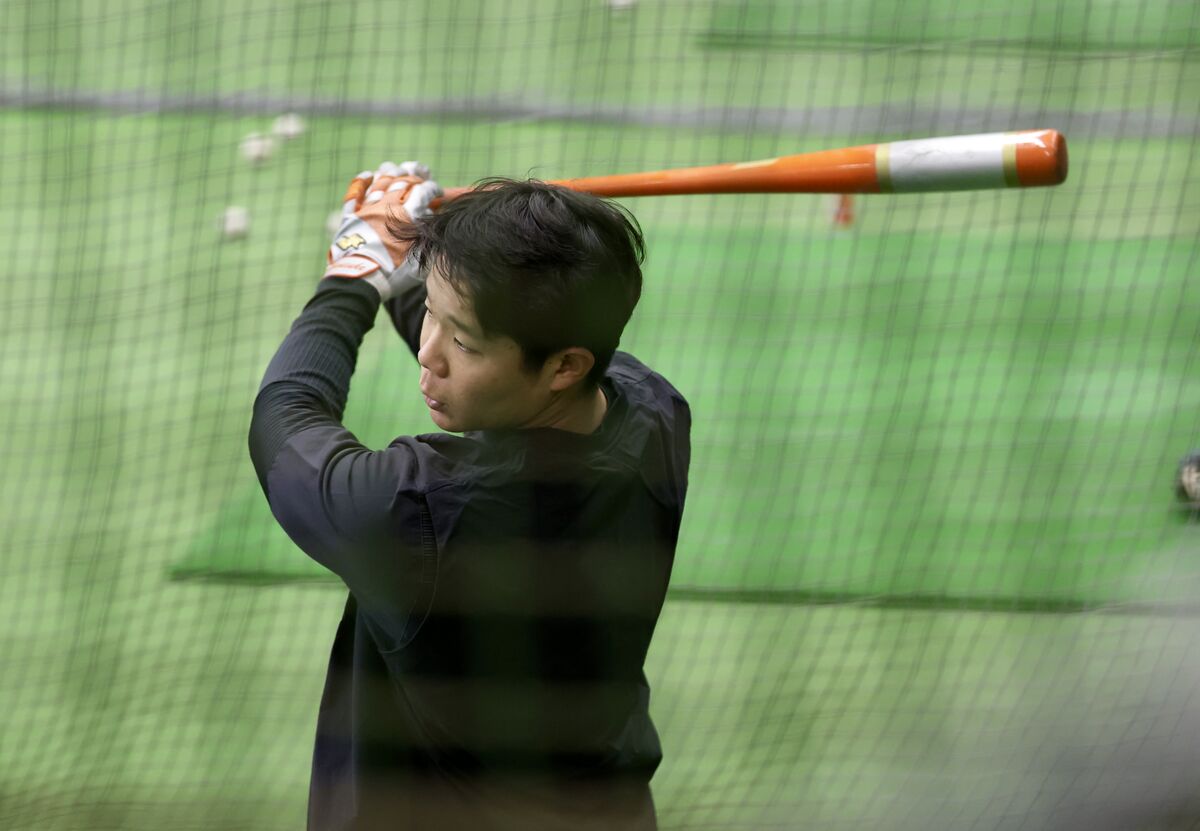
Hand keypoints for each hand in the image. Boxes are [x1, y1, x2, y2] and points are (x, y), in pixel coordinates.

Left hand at [324, 161, 440, 300]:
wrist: (359, 281)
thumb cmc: (393, 274)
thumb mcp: (421, 260)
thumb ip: (428, 239)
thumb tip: (433, 226)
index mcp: (407, 217)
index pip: (423, 190)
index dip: (433, 188)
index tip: (438, 192)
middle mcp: (387, 207)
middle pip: (402, 181)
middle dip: (414, 176)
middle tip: (420, 179)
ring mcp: (367, 210)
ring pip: (380, 181)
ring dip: (391, 172)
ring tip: (397, 169)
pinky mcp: (351, 217)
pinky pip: (355, 192)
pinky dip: (363, 181)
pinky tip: (369, 175)